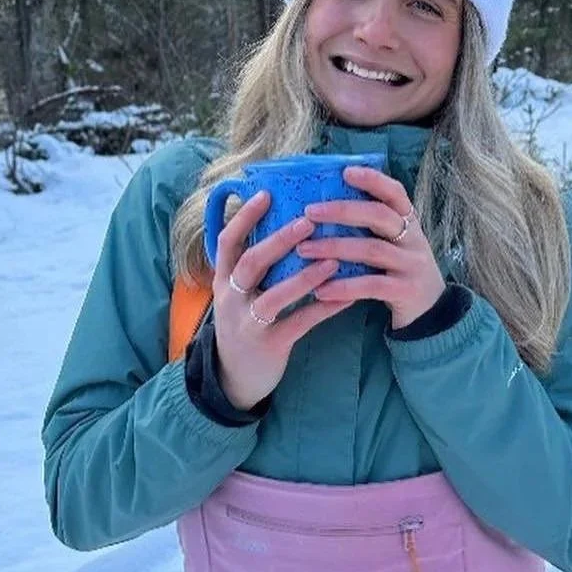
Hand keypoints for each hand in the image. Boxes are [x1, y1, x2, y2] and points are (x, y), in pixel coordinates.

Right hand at [211, 191, 352, 410]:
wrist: (235, 378)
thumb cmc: (246, 323)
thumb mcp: (240, 293)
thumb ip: (255, 264)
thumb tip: (285, 222)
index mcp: (224, 279)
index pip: (227, 240)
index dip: (244, 216)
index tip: (267, 193)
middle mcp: (231, 298)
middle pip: (250, 263)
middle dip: (279, 241)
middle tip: (308, 221)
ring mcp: (248, 323)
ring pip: (273, 296)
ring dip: (304, 276)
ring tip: (332, 260)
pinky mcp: (269, 345)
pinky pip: (299, 323)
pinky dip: (323, 309)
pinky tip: (347, 297)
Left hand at [298, 166, 444, 329]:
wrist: (431, 311)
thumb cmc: (399, 271)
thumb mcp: (393, 244)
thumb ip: (369, 228)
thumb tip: (323, 207)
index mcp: (408, 222)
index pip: (395, 192)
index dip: (373, 180)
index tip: (345, 172)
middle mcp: (413, 239)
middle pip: (379, 215)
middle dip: (342, 210)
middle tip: (309, 212)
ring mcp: (411, 265)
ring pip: (372, 249)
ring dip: (335, 247)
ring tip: (304, 250)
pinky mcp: (406, 291)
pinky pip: (372, 285)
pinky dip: (344, 286)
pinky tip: (320, 289)